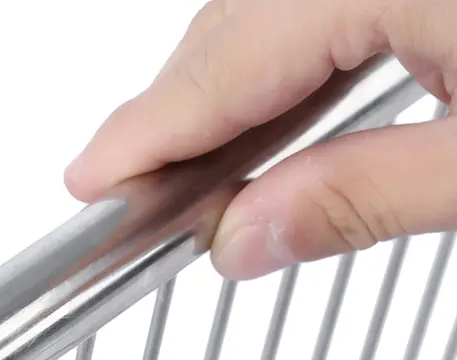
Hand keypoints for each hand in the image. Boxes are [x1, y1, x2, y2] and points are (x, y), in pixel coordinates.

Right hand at [64, 0, 456, 278]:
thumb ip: (366, 198)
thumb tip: (246, 239)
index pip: (226, 61)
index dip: (146, 130)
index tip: (90, 181)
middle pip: (232, 26)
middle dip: (174, 114)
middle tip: (133, 195)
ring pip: (266, 10)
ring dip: (223, 90)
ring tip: (193, 167)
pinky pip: (314, 5)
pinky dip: (279, 59)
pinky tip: (277, 109)